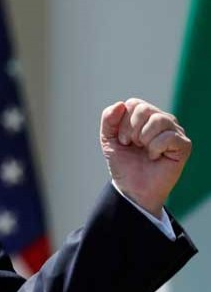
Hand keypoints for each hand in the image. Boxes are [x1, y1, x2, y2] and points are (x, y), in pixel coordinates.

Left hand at [100, 98, 190, 217]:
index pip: (134, 104)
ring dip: (143, 139)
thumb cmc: (124, 163)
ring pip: (158, 120)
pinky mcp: (183, 145)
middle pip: (144, 109)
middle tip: (133, 146)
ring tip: (144, 150)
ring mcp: (175, 131)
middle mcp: (162, 120)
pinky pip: (168, 136)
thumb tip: (120, 104)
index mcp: (146, 116)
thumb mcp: (109, 139)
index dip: (123, 122)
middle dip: (131, 130)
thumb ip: (109, 119)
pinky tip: (155, 157)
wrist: (132, 188)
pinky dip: (155, 148)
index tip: (123, 140)